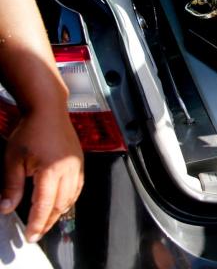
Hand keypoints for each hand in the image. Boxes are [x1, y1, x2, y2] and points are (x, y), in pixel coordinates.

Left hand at [2, 109, 82, 241]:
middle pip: (60, 205)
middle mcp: (68, 170)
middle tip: (37, 233)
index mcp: (51, 170)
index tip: (31, 236)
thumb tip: (7, 207)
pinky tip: (61, 203)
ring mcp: (77, 166)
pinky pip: (78, 186)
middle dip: (48, 221)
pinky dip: (69, 198)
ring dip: (59, 212)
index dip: (37, 223)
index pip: (44, 205)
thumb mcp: (13, 159)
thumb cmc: (31, 130)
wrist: (48, 110)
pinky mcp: (80, 162)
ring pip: (72, 197)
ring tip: (47, 221)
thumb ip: (12, 186)